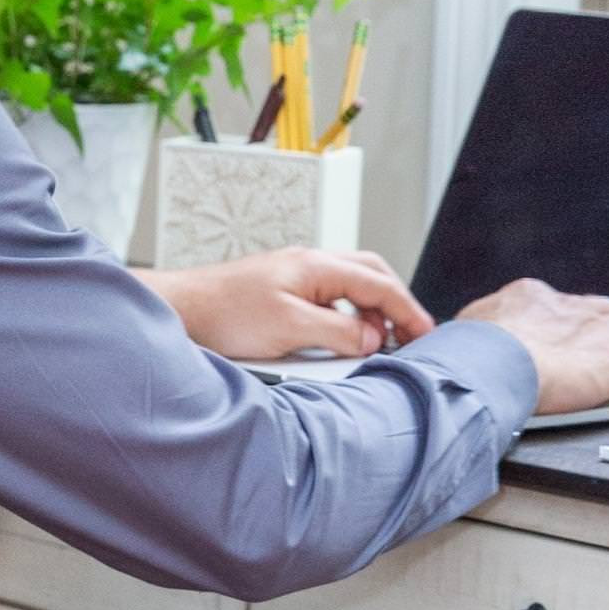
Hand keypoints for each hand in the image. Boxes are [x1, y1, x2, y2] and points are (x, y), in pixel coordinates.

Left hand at [139, 248, 434, 362]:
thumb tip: (370, 338)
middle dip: (396, 305)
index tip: (425, 333)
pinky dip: (345, 318)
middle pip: (371, 277)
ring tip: (379, 343)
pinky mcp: (282, 295)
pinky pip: (328, 302)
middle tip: (411, 335)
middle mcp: (310, 266)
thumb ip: (335, 332)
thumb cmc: (225, 314)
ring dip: (370, 313)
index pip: (378, 284)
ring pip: (350, 288)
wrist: (183, 312)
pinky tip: (342, 339)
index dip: (407, 311)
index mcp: (317, 266)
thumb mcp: (289, 328)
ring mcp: (296, 278)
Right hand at [456, 278, 608, 415]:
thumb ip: (474, 334)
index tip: (556, 347)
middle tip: (593, 357)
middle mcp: (570, 308)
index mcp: (531, 298)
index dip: (562, 327)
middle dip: (601, 331)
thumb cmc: (468, 356)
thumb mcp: (463, 333)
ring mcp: (598, 332)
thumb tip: (460, 345)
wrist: (490, 367)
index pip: (558, 305)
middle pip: (600, 309)